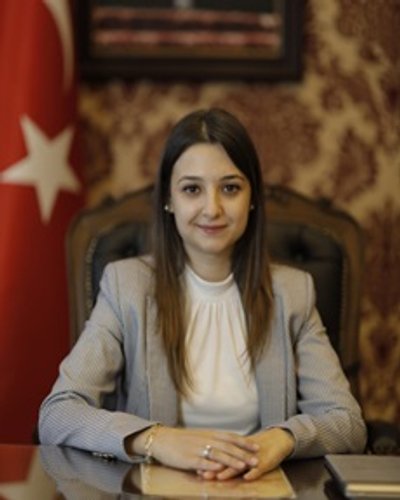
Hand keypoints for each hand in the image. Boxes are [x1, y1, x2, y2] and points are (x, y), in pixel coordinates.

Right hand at [128, 426, 258, 473]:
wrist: (161, 439)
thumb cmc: (181, 439)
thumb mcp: (199, 436)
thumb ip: (212, 440)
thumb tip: (227, 446)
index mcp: (209, 433)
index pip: (230, 437)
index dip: (244, 442)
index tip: (257, 447)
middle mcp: (205, 440)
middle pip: (227, 447)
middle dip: (243, 454)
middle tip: (256, 460)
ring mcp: (197, 449)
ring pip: (218, 455)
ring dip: (232, 461)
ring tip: (243, 467)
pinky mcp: (188, 459)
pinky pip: (202, 463)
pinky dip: (213, 467)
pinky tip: (221, 471)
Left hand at [198, 427, 294, 480]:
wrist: (276, 439)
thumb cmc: (256, 447)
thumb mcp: (240, 451)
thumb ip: (227, 456)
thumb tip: (208, 461)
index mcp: (234, 449)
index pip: (219, 455)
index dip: (208, 461)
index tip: (195, 467)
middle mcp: (242, 453)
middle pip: (226, 460)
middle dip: (214, 468)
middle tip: (203, 474)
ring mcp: (253, 457)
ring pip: (240, 465)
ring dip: (230, 471)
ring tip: (220, 477)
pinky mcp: (265, 461)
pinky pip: (259, 468)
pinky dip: (253, 473)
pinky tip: (247, 477)